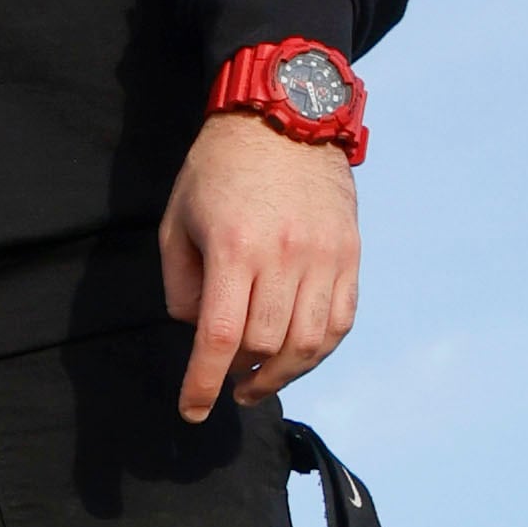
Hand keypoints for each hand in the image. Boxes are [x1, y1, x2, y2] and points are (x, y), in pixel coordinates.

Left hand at [160, 109, 359, 422]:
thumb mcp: (177, 221)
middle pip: (265, 344)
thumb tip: (200, 332)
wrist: (284, 117)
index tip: (193, 410)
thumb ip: (182, 284)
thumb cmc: (218, 170)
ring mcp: (324, 256)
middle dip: (240, 376)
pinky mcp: (350, 254)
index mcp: (235, 247)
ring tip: (257, 381)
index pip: (221, 336)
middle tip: (224, 381)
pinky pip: (341, 321)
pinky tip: (295, 356)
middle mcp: (285, 255)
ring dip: (281, 374)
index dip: (204, 382)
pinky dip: (318, 351)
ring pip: (309, 343)